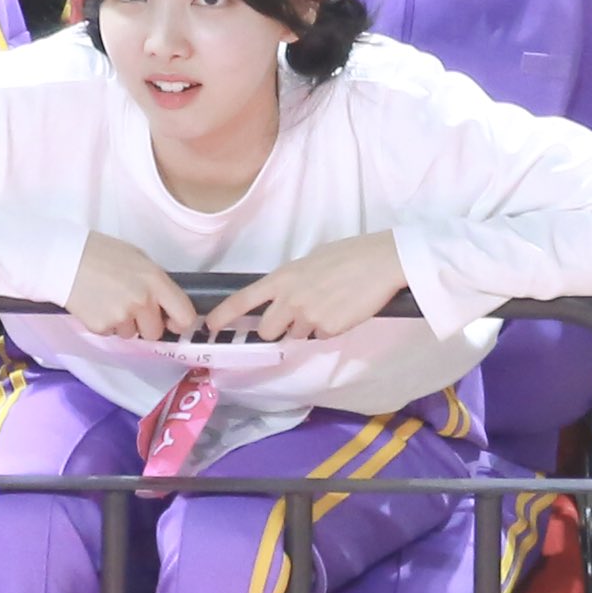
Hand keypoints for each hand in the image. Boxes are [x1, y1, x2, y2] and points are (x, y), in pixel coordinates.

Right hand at [65, 233, 197, 341]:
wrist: (63, 259)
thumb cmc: (100, 253)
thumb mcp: (137, 258)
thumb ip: (155, 282)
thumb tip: (165, 302)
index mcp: (155, 281)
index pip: (184, 315)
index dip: (179, 322)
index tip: (171, 321)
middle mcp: (142, 301)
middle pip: (156, 332)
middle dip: (146, 325)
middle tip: (131, 308)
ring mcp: (121, 316)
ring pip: (131, 334)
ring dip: (123, 324)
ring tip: (108, 300)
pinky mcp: (101, 327)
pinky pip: (110, 333)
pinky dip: (105, 323)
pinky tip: (95, 304)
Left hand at [204, 232, 405, 341]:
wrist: (381, 262)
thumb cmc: (350, 255)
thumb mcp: (311, 262)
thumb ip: (292, 281)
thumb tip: (285, 296)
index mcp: (283, 278)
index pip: (243, 300)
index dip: (223, 316)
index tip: (209, 327)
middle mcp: (290, 299)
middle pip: (267, 330)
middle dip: (278, 329)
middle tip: (295, 317)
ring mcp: (309, 316)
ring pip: (297, 335)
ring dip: (307, 327)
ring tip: (330, 305)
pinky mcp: (329, 330)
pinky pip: (322, 337)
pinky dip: (330, 329)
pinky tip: (344, 310)